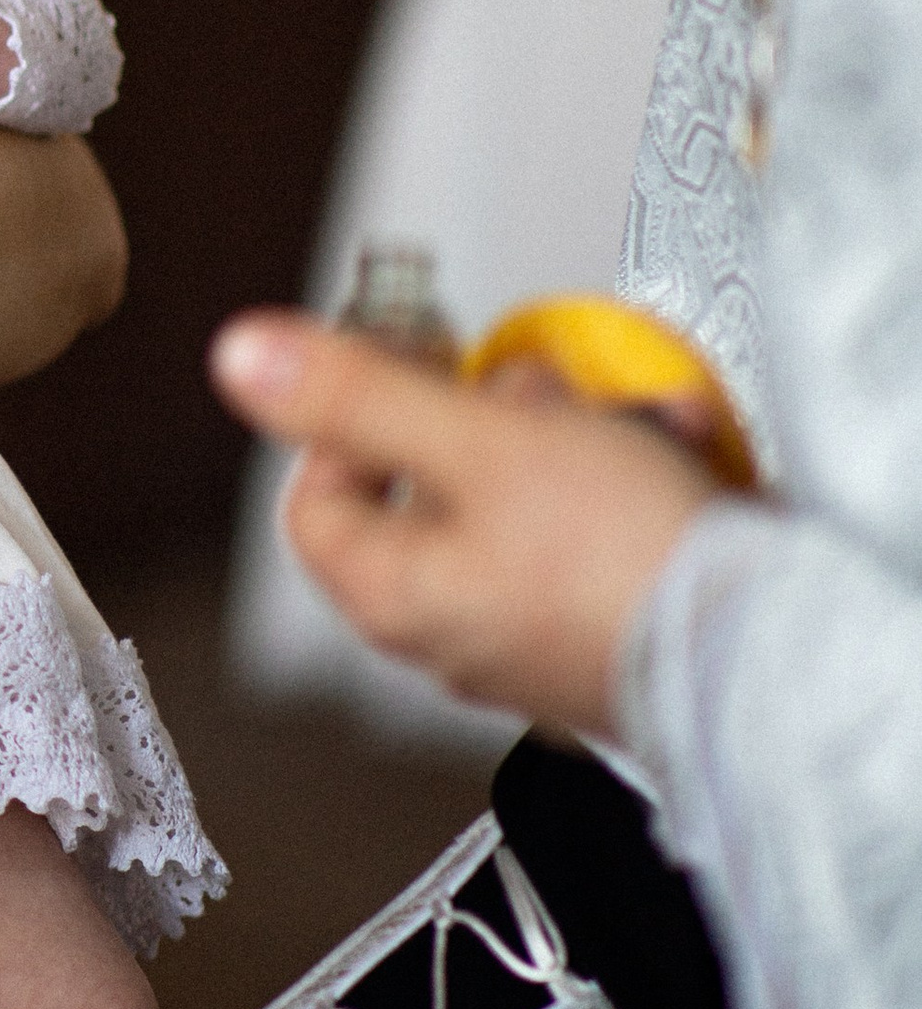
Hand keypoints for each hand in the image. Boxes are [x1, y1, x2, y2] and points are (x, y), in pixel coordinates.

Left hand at [211, 310, 720, 737]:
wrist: (766, 650)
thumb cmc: (621, 567)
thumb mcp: (473, 442)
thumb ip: (356, 394)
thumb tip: (243, 358)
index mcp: (391, 594)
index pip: (319, 491)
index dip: (353, 413)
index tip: (410, 361)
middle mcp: (450, 630)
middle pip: (432, 484)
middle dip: (494, 415)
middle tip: (542, 394)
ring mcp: (531, 636)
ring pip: (526, 497)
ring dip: (579, 437)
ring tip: (629, 422)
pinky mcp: (607, 630)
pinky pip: (598, 532)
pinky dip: (632, 480)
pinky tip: (671, 454)